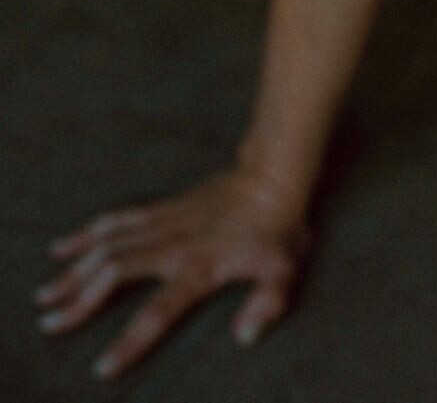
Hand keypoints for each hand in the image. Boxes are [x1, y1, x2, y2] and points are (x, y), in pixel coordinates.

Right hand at [32, 163, 313, 380]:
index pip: (159, 311)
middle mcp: (173, 246)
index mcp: (199, 267)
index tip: (103, 366)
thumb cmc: (278, 229)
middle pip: (115, 274)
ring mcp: (164, 223)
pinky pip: (117, 220)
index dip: (131, 340)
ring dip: (74, 270)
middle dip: (81, 301)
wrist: (273, 177)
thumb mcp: (284, 269)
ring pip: (108, 246)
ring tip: (46, 295)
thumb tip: (245, 336)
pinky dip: (88, 233)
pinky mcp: (162, 209)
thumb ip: (267, 303)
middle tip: (51, 323)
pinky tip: (63, 247)